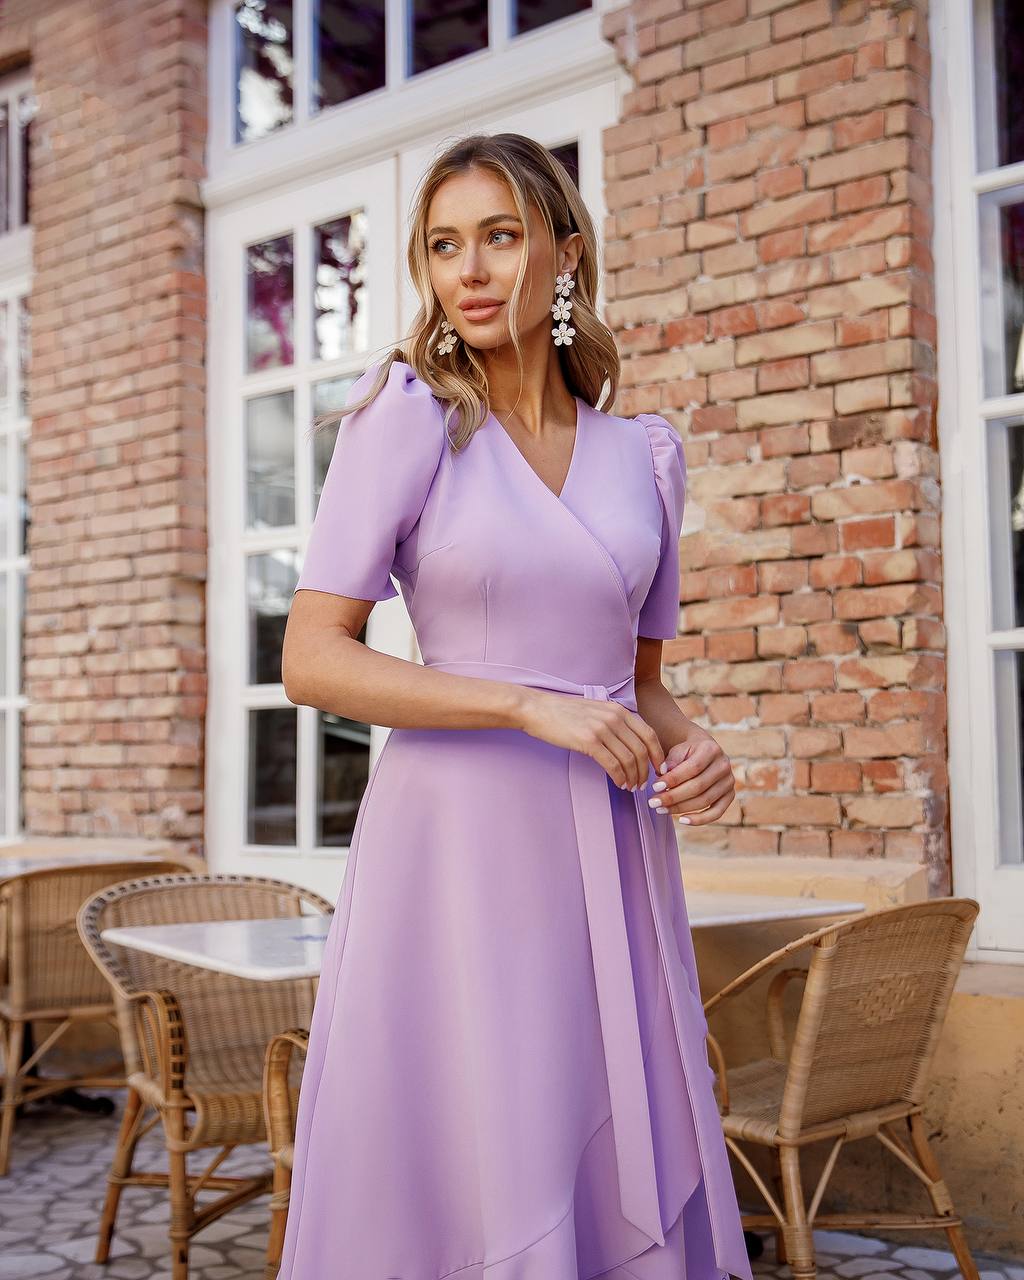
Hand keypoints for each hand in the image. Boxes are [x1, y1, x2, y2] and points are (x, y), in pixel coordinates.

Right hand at [517, 688, 665, 790]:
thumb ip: (614, 722)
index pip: (649, 734)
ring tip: (631, 787)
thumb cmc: (564, 713)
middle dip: (645, 770)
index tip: (657, 768)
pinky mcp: (589, 741)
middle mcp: (614, 717)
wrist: (538, 708)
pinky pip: (613, 764)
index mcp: (619, 710)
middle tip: (642, 784)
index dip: (657, 754)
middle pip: (641, 749)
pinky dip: (619, 777)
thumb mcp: (596, 710)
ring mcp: (602, 728)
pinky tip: (619, 783)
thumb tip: (629, 743)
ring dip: (633, 777)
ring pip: (629, 759)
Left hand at [648, 725, 734, 824]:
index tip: (654, 787)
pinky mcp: (729, 796)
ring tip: (661, 809)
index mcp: (711, 749)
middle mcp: (724, 765)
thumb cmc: (687, 752)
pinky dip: (700, 820)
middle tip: (654, 802)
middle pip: (698, 786)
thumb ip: (671, 760)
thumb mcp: (678, 750)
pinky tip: (681, 820)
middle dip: (673, 796)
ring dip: (681, 808)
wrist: (703, 751)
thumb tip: (662, 773)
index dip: (673, 779)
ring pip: (705, 801)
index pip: (692, 768)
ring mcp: (729, 782)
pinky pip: (716, 813)